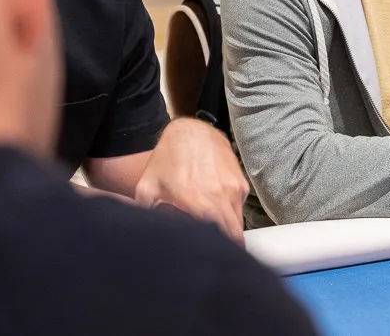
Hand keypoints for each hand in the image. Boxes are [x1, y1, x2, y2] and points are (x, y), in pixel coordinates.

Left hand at [134, 117, 248, 241]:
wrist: (190, 131)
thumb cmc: (167, 159)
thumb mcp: (147, 188)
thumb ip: (148, 215)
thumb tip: (151, 236)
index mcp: (199, 202)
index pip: (220, 240)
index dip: (218, 252)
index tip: (211, 258)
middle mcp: (221, 196)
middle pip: (234, 235)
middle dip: (227, 247)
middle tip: (215, 252)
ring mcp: (234, 189)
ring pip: (237, 222)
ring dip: (228, 229)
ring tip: (213, 230)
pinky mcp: (241, 183)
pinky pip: (239, 206)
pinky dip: (230, 212)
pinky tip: (216, 208)